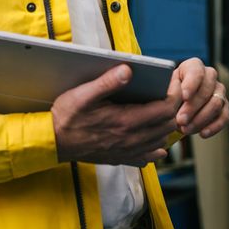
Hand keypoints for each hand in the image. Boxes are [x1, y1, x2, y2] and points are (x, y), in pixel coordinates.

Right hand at [53, 64, 179, 165]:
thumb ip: (107, 82)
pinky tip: (150, 135)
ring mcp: (127, 151)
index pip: (166, 109)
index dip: (175, 95)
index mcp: (125, 121)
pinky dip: (155, 145)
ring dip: (165, 125)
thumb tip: (129, 70)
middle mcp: (131, 139)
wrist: (53, 142)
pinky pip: (149, 156)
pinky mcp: (122, 158)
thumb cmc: (67, 115)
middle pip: (168, 124)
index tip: (173, 83)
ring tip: (160, 109)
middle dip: (175, 108)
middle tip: (169, 93)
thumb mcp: (83, 94)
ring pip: (161, 140)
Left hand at [171, 58, 228, 138]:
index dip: (191, 84)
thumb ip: (167, 91)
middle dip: (192, 107)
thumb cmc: (167, 96)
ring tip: (186, 129)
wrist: (172, 108)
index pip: (196, 72)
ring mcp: (218, 92)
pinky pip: (224, 117)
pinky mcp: (223, 107)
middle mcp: (209, 76)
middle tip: (180, 120)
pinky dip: (214, 127)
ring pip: (216, 104)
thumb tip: (169, 96)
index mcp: (193, 66)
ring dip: (201, 119)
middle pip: (206, 90)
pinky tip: (202, 133)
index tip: (183, 97)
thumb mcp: (163, 90)